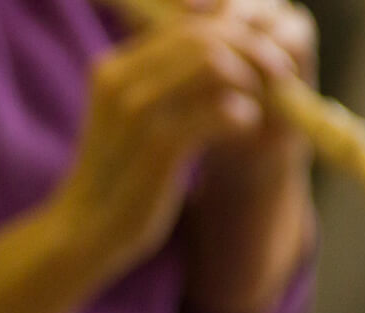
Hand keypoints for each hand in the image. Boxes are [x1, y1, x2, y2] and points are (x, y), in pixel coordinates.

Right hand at [44, 3, 308, 275]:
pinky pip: (221, 109)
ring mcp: (137, 113)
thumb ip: (159, 85)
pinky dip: (244, 114)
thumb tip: (220, 53)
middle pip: (202, 37)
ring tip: (262, 103)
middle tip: (280, 73)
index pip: (182, 27)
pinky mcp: (159, 147)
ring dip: (252, 78)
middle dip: (251, 48)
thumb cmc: (116, 178)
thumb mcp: (126, 121)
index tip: (259, 54)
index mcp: (111, 70)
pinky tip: (244, 129)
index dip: (231, 33)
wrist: (84, 232)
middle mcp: (119, 82)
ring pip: (215, 64)